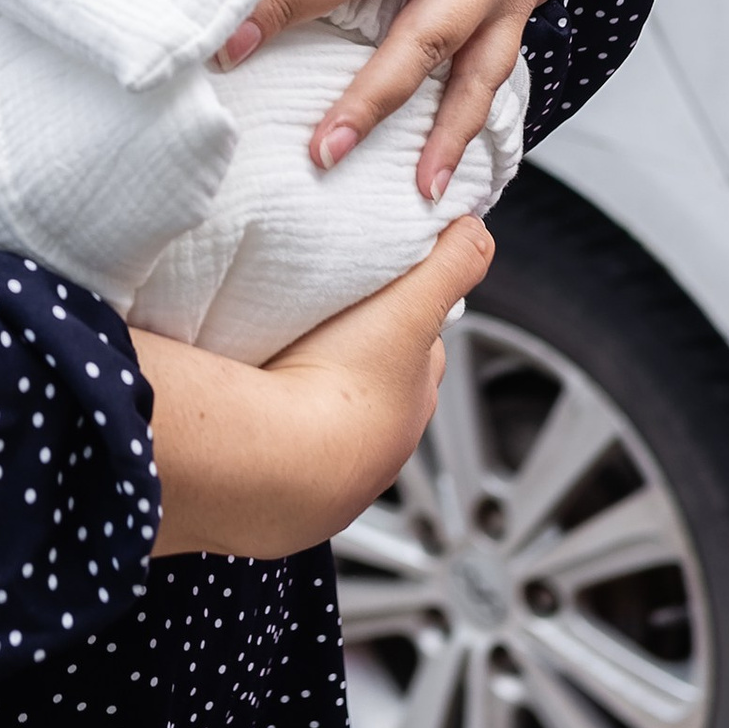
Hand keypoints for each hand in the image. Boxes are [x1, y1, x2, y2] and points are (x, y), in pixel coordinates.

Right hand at [137, 216, 492, 558]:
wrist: (272, 458)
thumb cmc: (341, 387)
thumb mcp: (409, 307)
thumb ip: (450, 264)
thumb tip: (477, 233)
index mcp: (414, 401)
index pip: (424, 352)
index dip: (406, 318)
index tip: (382, 296)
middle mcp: (380, 448)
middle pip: (377, 391)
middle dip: (355, 360)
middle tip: (320, 327)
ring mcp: (331, 477)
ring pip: (327, 423)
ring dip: (309, 396)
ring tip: (277, 364)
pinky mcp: (280, 493)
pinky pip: (280, 453)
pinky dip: (271, 430)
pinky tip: (251, 407)